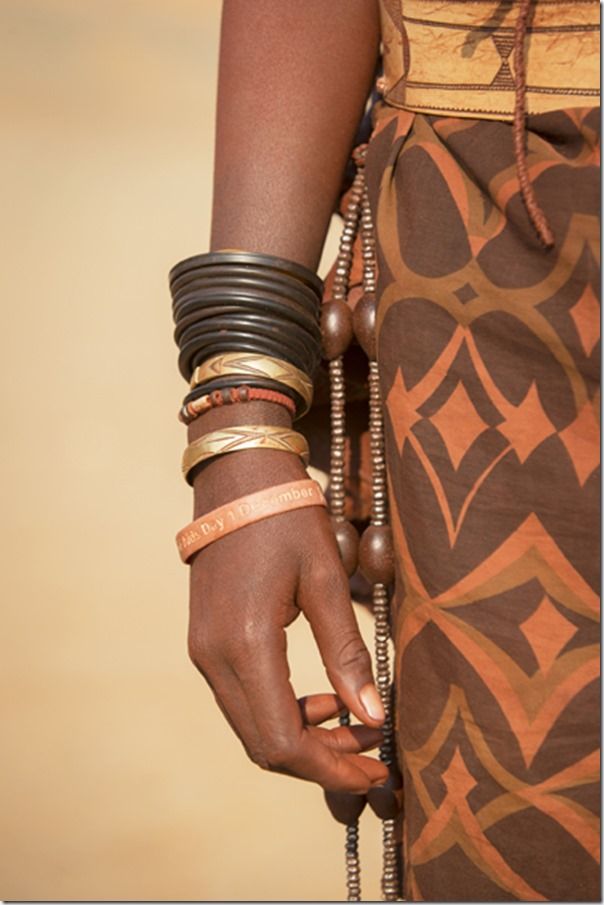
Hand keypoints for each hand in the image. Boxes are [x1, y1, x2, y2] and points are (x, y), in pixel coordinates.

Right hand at [186, 434, 387, 791]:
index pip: (283, 740)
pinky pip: (243, 700)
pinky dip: (283, 713)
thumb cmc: (288, 519)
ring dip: (304, 738)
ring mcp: (203, 652)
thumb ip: (347, 652)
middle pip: (264, 744)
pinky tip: (321, 695)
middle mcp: (213, 658)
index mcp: (246, 644)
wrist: (237, 478)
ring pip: (252, 726)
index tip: (376, 771)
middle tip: (373, 755)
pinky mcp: (206, 642)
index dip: (331, 769)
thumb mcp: (328, 580)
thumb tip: (373, 717)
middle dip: (322, 762)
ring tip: (355, 722)